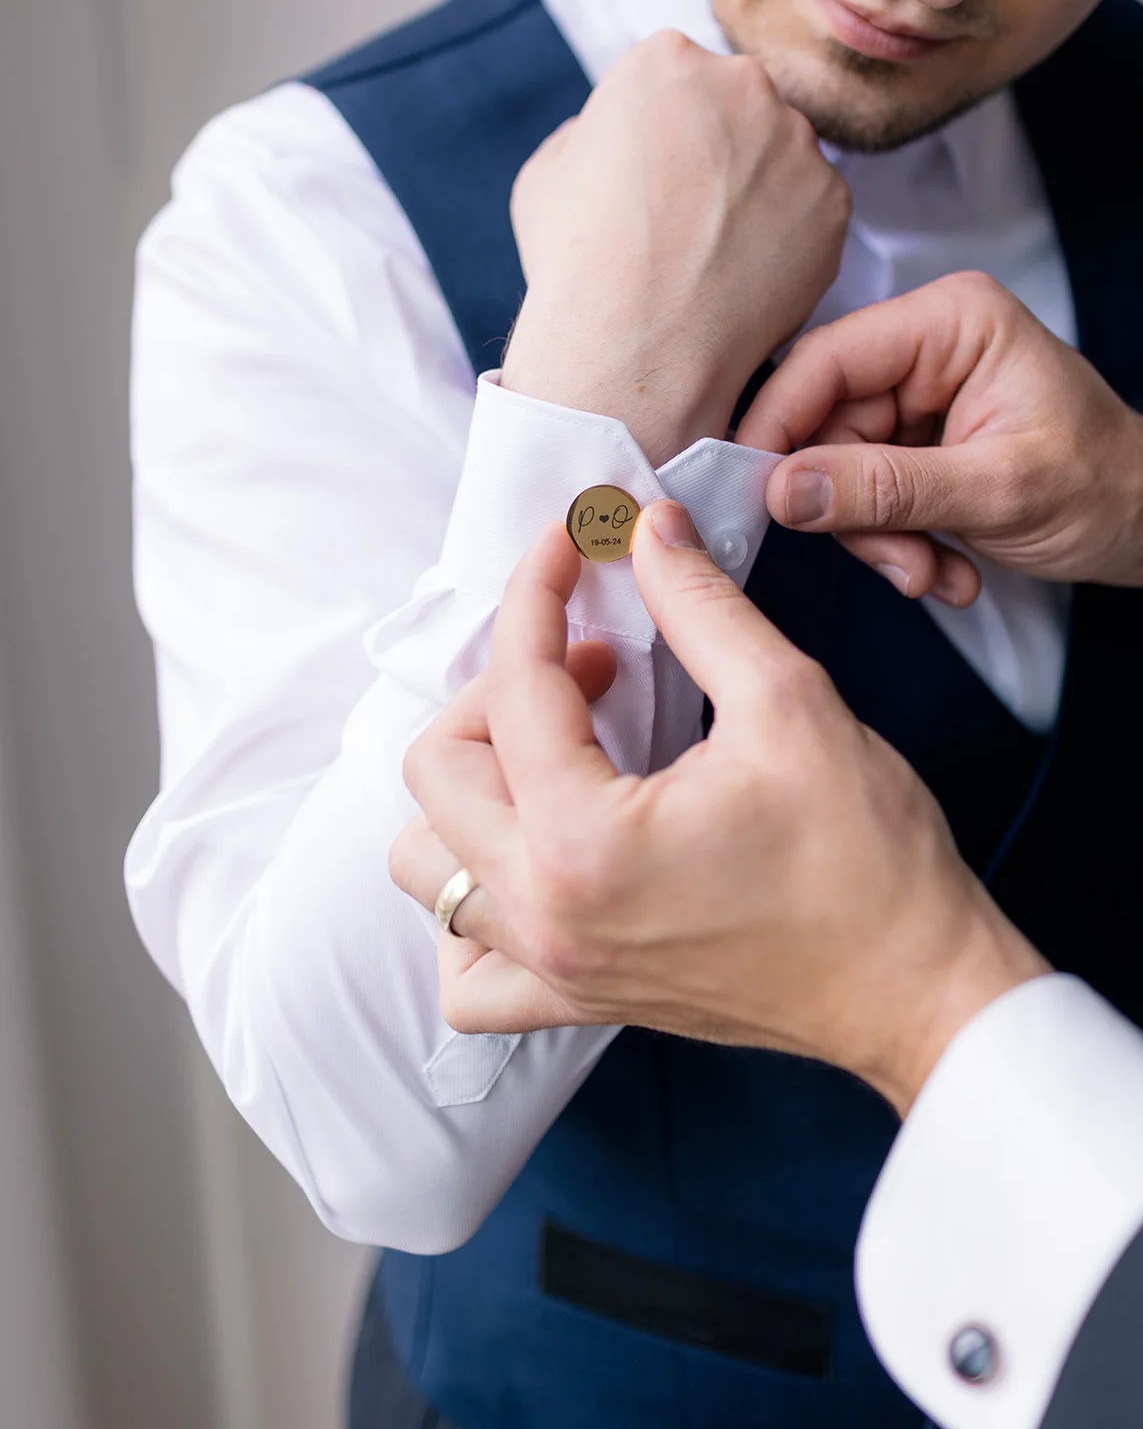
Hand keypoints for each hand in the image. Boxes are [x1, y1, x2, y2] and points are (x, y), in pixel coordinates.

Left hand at [393, 506, 1048, 1114]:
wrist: (918, 991)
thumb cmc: (868, 860)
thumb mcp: (789, 703)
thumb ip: (699, 606)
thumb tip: (647, 531)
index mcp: (584, 842)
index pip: (515, 688)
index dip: (537, 593)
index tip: (570, 544)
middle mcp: (544, 915)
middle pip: (441, 770)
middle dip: (503, 686)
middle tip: (591, 657)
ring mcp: (555, 968)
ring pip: (428, 868)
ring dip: (471, 788)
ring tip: (555, 749)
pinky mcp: (581, 998)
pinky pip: (469, 975)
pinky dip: (471, 906)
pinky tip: (528, 857)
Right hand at [502, 31, 850, 467]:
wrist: (635, 348)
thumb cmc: (578, 265)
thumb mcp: (545, 175)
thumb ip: (588, 133)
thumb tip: (612, 137)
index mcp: (666, 61)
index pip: (677, 79)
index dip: (661, 134)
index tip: (652, 179)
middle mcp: (743, 83)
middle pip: (738, 109)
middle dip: (719, 153)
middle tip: (687, 220)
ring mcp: (797, 142)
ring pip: (782, 159)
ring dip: (757, 194)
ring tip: (715, 257)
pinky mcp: (833, 202)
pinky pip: (813, 213)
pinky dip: (789, 242)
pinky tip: (746, 278)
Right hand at [739, 271, 1142, 602]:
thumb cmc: (1105, 488)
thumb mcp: (996, 492)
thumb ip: (886, 489)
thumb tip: (785, 491)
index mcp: (950, 324)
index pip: (826, 362)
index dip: (778, 426)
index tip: (752, 492)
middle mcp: (925, 350)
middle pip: (825, 424)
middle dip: (850, 507)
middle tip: (896, 563)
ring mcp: (917, 399)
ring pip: (837, 471)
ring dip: (878, 538)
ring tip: (934, 573)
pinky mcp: (913, 445)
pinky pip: (864, 495)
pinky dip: (896, 543)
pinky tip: (948, 566)